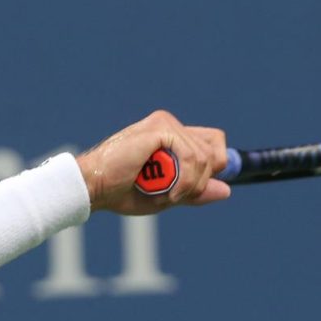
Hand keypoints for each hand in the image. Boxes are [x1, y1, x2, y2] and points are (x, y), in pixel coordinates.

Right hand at [77, 110, 230, 214]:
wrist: (94, 187)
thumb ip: (194, 191)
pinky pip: (192, 157)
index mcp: (170, 136)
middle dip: (201, 180)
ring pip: (204, 157)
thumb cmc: (121, 191)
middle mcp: (170, 125)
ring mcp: (165, 124)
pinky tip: (168, 192)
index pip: (212, 142)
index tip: (199, 188)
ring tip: (166, 194)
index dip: (215, 165)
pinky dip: (184, 180)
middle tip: (176, 195)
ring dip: (190, 185)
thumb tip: (226, 190)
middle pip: (214, 150)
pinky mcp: (160, 128)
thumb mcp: (166, 196)